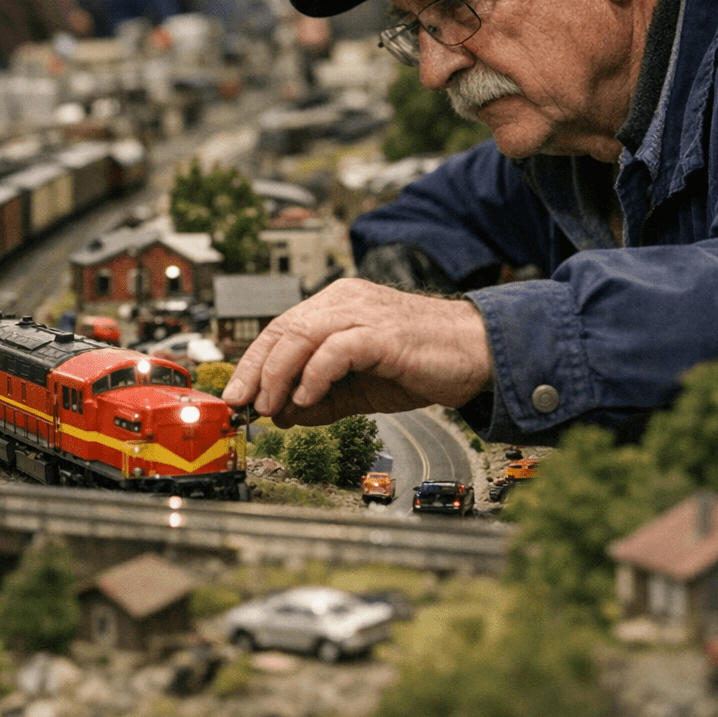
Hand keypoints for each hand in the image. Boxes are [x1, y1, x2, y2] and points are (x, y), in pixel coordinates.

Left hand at [220, 278, 493, 426]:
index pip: (281, 328)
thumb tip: (281, 415)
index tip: (237, 395)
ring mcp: (365, 314)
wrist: (480, 355)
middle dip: (255, 369)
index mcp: (337, 306)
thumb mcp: (361, 388)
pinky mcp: (384, 333)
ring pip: (302, 334)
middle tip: (242, 403)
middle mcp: (346, 301)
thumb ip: (322, 399)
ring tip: (268, 406)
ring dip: (278, 373)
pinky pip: (337, 349)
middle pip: (283, 328)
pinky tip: (306, 399)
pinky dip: (315, 374)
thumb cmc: (424, 363)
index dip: (253, 362)